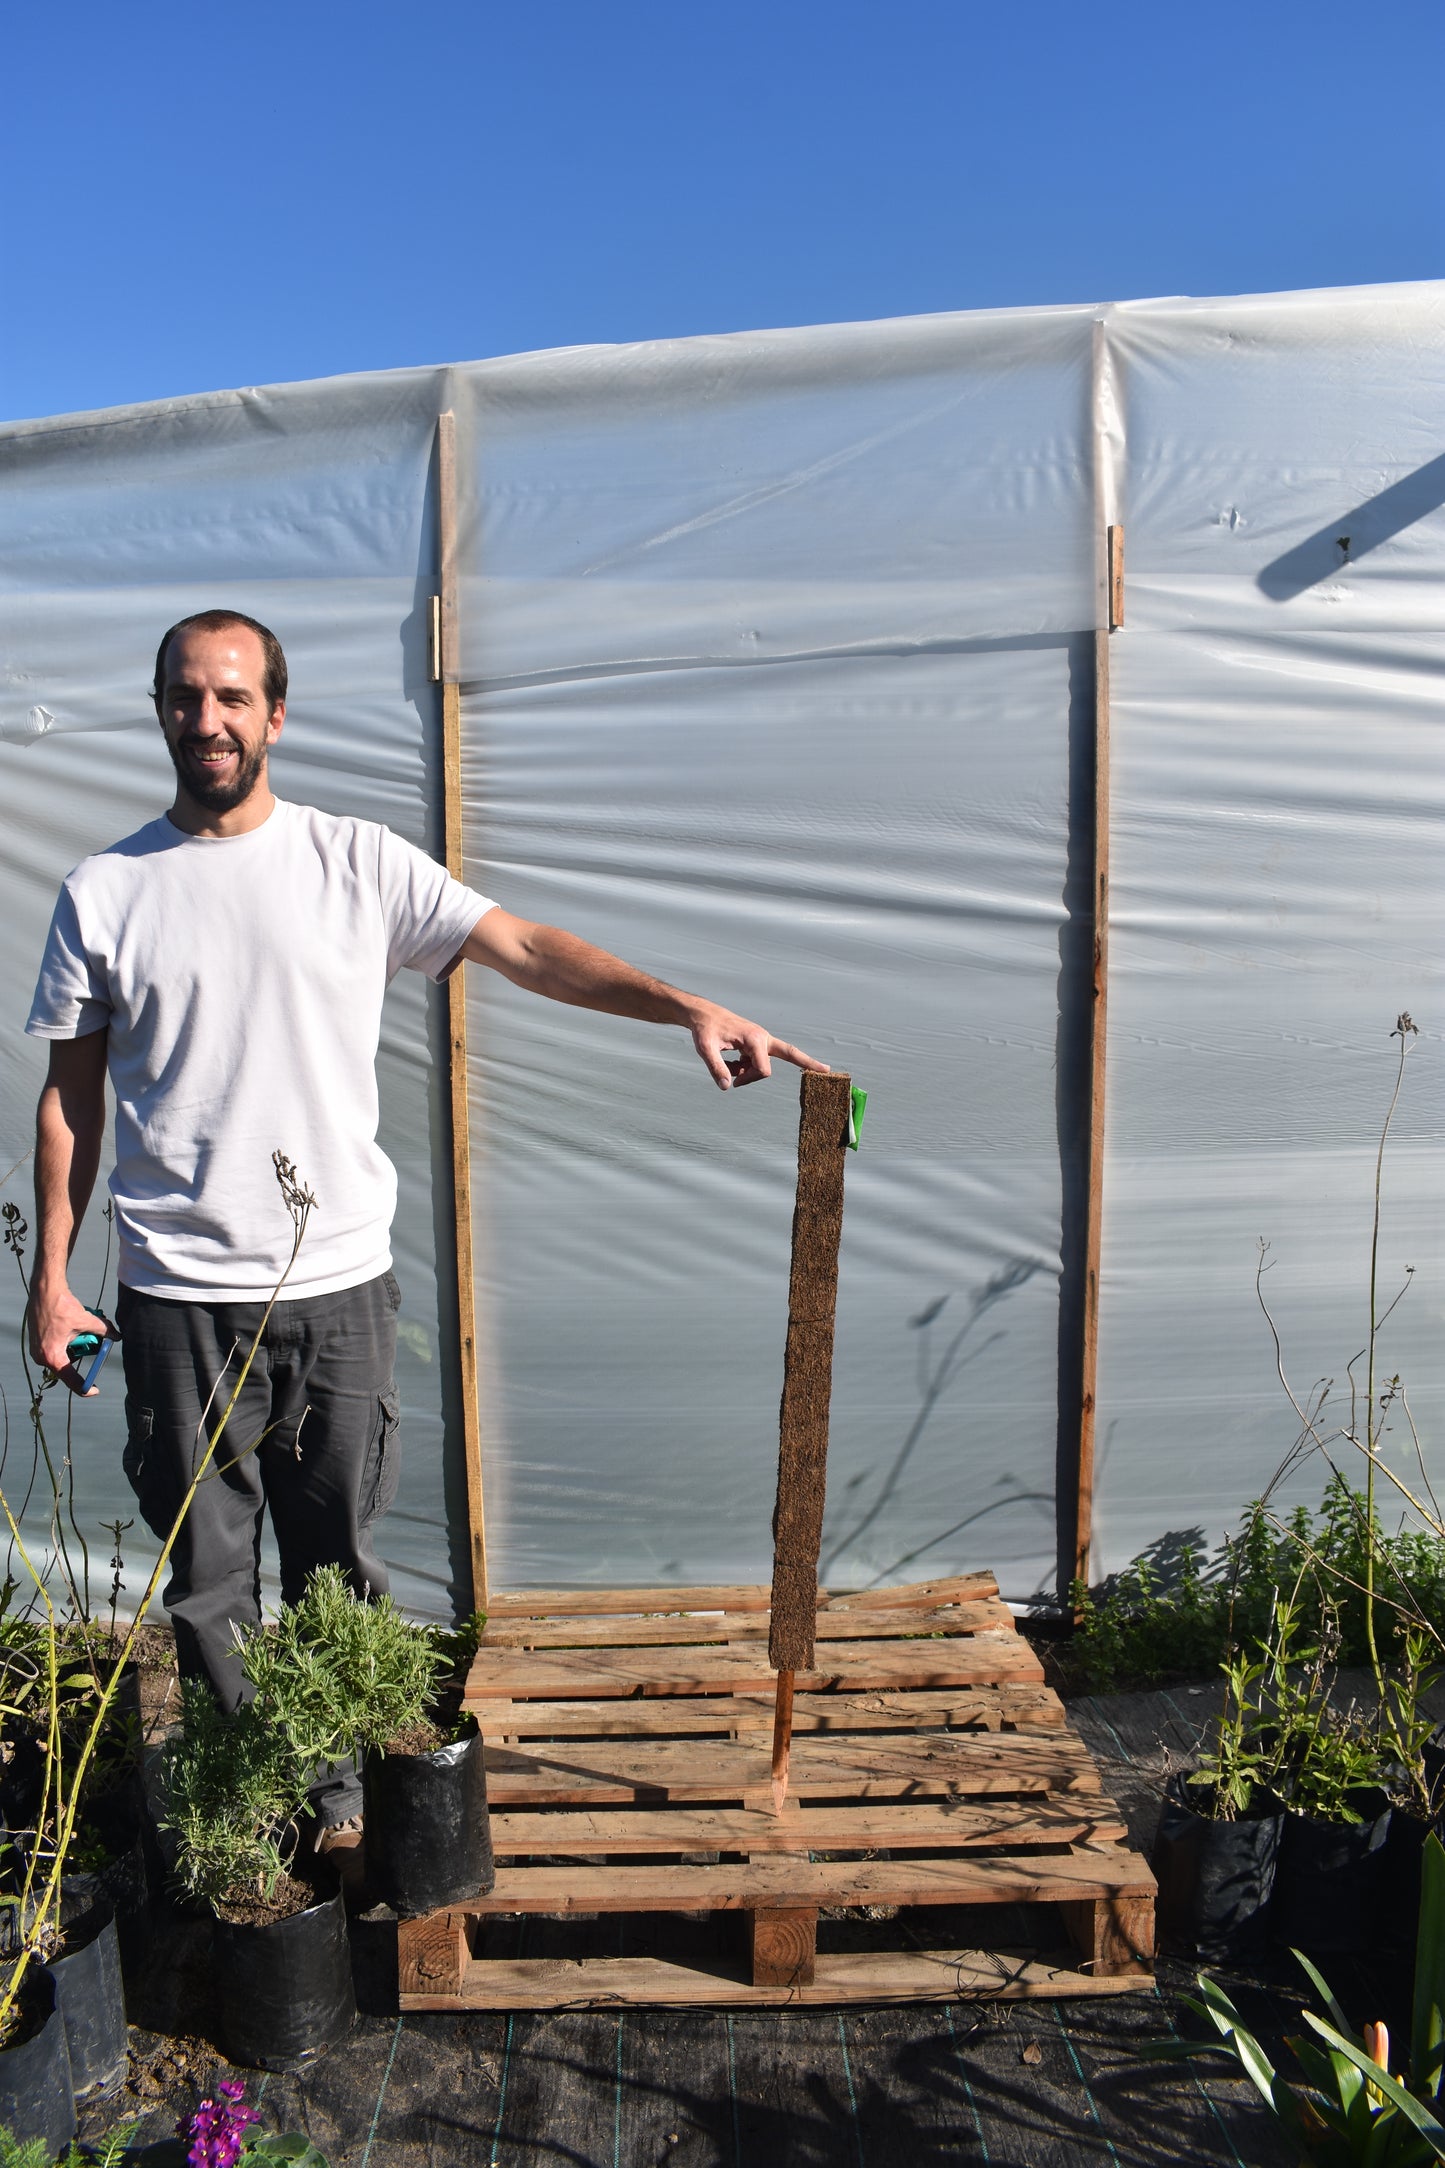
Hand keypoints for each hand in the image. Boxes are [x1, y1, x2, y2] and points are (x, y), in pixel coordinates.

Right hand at [27, 1281, 114, 1395]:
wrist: (44, 1290)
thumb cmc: (61, 1306)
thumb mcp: (86, 1320)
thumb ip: (103, 1331)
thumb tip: (117, 1336)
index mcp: (53, 1357)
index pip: (70, 1379)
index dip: (84, 1387)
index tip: (94, 1390)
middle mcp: (43, 1357)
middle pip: (69, 1364)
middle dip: (83, 1352)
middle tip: (91, 1338)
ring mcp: (38, 1351)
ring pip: (64, 1354)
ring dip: (76, 1344)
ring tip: (79, 1327)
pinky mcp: (38, 1343)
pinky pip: (58, 1348)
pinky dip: (68, 1340)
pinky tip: (70, 1326)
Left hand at [688, 1005, 829, 1090]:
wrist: (703, 1014)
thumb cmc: (705, 1029)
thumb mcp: (705, 1049)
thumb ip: (716, 1067)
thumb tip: (726, 1087)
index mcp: (754, 1038)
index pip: (763, 1070)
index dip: (749, 1080)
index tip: (735, 1082)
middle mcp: (763, 1037)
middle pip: (790, 1053)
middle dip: (807, 1062)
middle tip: (828, 1070)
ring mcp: (762, 1040)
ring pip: (766, 1064)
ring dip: (749, 1071)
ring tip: (728, 1064)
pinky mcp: (757, 1043)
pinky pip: (759, 1061)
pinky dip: (746, 1067)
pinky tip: (731, 1062)